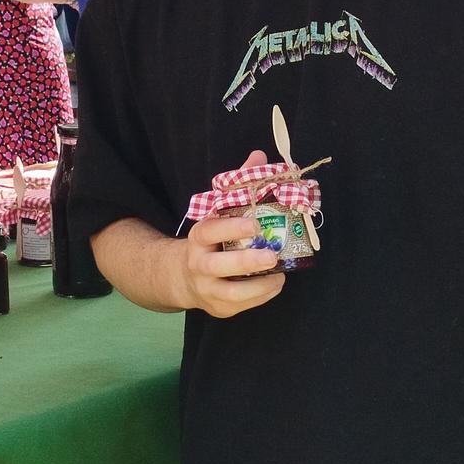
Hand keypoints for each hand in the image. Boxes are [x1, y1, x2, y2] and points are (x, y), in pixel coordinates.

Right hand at [172, 153, 284, 316]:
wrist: (185, 277)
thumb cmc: (211, 240)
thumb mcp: (218, 212)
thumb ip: (238, 185)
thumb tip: (259, 155)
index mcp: (199, 237)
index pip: (209, 230)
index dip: (231, 227)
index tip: (255, 224)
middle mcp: (199, 263)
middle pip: (217, 265)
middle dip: (246, 262)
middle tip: (271, 256)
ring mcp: (207, 288)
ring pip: (230, 292)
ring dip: (257, 287)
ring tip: (279, 276)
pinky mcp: (218, 307)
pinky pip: (240, 304)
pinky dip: (260, 297)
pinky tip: (275, 284)